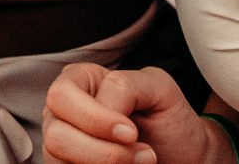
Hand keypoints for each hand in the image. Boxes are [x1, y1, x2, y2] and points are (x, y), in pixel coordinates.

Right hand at [42, 65, 224, 163]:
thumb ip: (124, 85)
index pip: (62, 96)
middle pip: (55, 134)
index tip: (132, 133)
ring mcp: (62, 145)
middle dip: (101, 151)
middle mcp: (63, 113)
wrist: (184, 156)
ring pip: (57, 160)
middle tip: (140, 154)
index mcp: (79, 81)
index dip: (96, 119)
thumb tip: (100, 108)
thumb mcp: (157, 87)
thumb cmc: (168, 120)